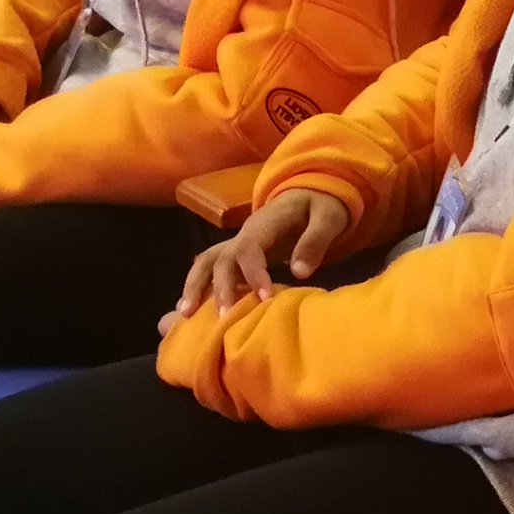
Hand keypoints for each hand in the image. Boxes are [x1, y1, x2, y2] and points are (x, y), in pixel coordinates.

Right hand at [165, 188, 351, 330]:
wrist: (311, 195)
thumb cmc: (320, 207)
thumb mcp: (328, 217)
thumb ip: (315, 242)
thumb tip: (299, 273)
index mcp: (265, 224)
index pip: (249, 249)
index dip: (253, 274)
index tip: (264, 299)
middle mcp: (244, 234)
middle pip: (221, 258)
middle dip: (219, 288)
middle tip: (223, 319)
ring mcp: (237, 244)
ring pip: (206, 261)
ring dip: (195, 287)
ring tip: (185, 314)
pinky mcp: (237, 255)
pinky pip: (210, 269)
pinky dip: (198, 287)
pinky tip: (189, 311)